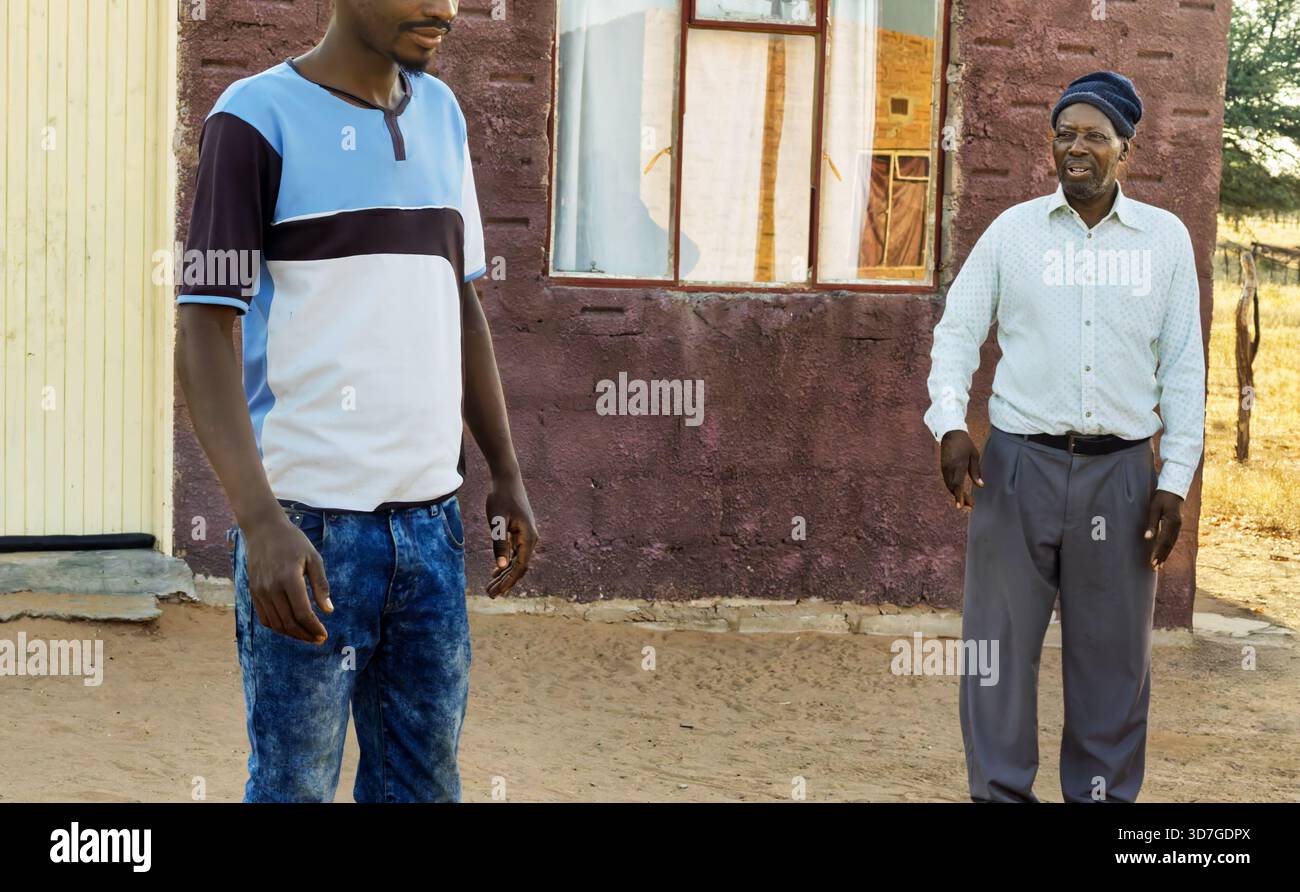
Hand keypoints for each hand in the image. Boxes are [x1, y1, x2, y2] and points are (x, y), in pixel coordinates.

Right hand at [242, 513, 331, 642]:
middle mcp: (271, 587)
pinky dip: (277, 627)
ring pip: (276, 623)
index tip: (324, 635)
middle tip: (318, 639)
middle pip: (288, 622)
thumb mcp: (313, 558)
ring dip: (292, 634)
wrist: (264, 529)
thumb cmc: (293, 542)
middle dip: (305, 635)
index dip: (314, 628)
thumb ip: (321, 585)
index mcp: (289, 578)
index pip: (302, 612)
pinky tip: (290, 627)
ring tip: (307, 635)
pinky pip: (264, 617)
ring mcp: (260, 591)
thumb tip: (328, 611)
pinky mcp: (253, 591)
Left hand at [484, 475, 538, 597]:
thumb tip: (503, 567)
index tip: (497, 592)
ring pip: (517, 561)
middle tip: (490, 595)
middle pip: (520, 567)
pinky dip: (506, 563)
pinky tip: (496, 571)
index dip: (509, 581)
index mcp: (528, 537)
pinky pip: (515, 553)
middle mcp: (531, 539)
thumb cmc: (501, 497)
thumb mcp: (497, 521)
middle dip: (505, 582)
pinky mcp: (521, 532)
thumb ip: (500, 544)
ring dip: (505, 574)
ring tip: (491, 587)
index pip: (520, 566)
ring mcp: (527, 535)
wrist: (506, 479)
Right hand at [940, 429, 983, 509]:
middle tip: (970, 506)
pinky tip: (959, 492)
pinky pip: (947, 482)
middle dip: (961, 499)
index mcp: (958, 465)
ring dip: (957, 495)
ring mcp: (944, 469)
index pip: (957, 484)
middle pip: (953, 488)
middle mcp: (949, 469)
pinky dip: (953, 489)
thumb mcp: (974, 456)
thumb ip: (976, 472)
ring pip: (949, 486)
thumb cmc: (965, 444)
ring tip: (966, 502)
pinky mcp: (943, 468)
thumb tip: (981, 486)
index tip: (960, 506)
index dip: (959, 496)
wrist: (950, 434)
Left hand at [1144, 490, 1182, 568]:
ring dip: (1165, 555)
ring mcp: (1178, 527)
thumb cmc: (1161, 498)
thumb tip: (1147, 538)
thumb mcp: (1153, 509)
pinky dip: (1168, 549)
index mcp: (1172, 522)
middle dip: (1162, 557)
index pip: (1164, 542)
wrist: (1173, 490)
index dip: (1158, 553)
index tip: (1152, 562)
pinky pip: (1172, 540)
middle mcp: (1177, 527)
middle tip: (1155, 568)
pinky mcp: (1177, 527)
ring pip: (1172, 544)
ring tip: (1159, 566)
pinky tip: (1163, 555)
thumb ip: (1151, 523)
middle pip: (1169, 545)